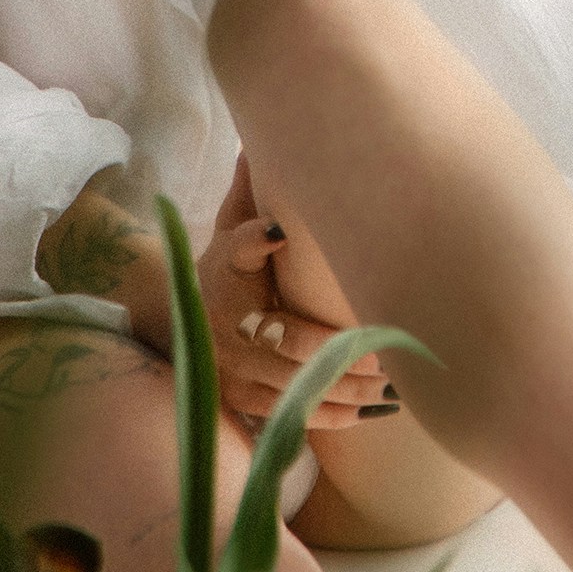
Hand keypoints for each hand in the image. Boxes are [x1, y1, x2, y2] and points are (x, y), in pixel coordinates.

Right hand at [196, 213, 389, 431]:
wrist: (179, 312)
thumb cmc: (225, 264)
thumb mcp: (230, 228)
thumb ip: (249, 204)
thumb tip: (254, 154)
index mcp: (228, 279)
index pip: (252, 269)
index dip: (280, 274)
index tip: (298, 256)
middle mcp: (227, 330)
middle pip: (293, 348)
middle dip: (346, 357)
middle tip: (393, 359)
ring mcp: (232, 370)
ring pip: (296, 388)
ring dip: (348, 392)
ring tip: (393, 391)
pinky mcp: (239, 399)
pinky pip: (288, 415)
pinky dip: (330, 416)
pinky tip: (368, 414)